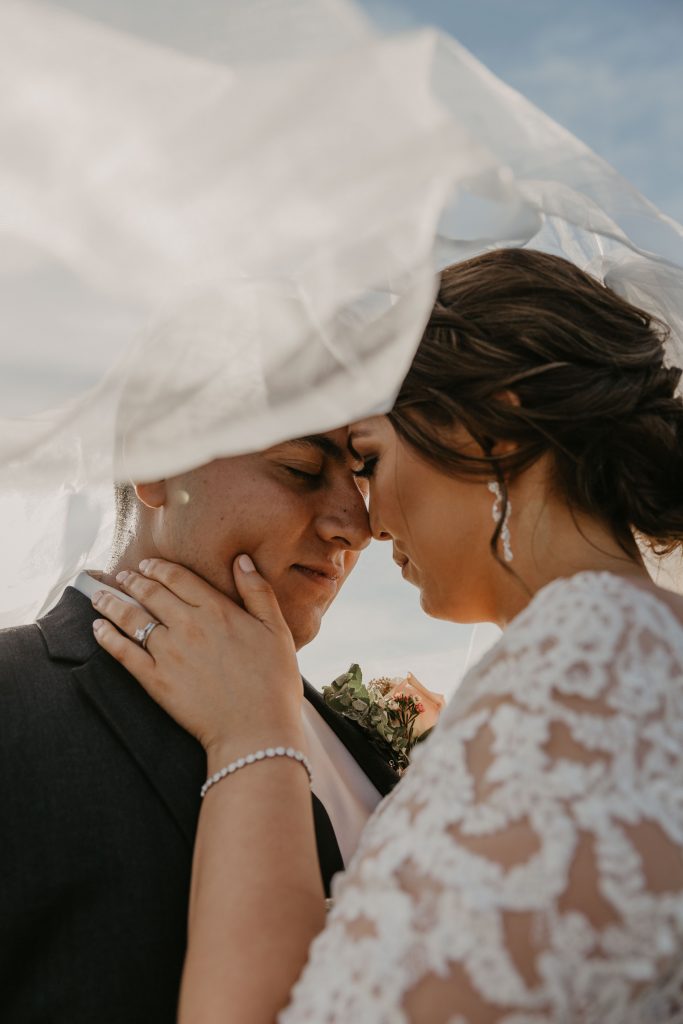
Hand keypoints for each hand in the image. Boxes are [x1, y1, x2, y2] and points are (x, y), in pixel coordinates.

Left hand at [91, 555, 303, 755]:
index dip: (159, 568)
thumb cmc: (273, 682)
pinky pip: (124, 653)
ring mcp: (169, 653)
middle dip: (133, 580)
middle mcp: (188, 625)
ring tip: (101, 596)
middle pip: (151, 593)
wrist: (256, 730)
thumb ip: (258, 591)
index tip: (147, 564)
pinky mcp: (156, 680)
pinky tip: (98, 629)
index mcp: (217, 610)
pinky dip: (107, 638)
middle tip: (123, 576)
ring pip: (132, 618)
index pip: (179, 578)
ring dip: (112, 603)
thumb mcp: (276, 630)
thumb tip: (241, 560)